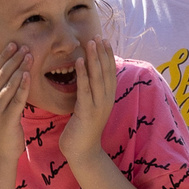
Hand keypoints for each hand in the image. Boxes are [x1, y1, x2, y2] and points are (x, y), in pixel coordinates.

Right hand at [0, 42, 27, 157]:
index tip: (13, 44)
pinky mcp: (7, 119)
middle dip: (12, 59)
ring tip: (28, 55)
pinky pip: (16, 100)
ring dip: (18, 69)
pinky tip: (28, 76)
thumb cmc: (1, 128)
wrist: (0, 153)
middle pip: (1, 75)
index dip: (3, 57)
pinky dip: (22, 87)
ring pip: (8, 85)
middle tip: (23, 46)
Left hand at [57, 37, 115, 163]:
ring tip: (90, 42)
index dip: (108, 56)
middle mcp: (106, 100)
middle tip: (98, 35)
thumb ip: (90, 93)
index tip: (103, 40)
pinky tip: (78, 62)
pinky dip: (82, 75)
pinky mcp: (87, 112)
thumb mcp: (89, 108)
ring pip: (97, 78)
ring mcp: (98, 106)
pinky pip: (85, 90)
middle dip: (102, 52)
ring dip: (94, 59)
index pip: (110, 72)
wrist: (82, 153)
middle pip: (106, 72)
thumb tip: (87, 77)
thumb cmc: (83, 130)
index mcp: (108, 98)